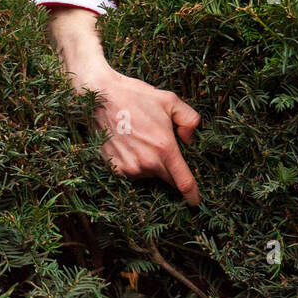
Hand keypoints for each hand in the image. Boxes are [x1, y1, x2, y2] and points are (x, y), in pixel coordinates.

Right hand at [49, 6, 202, 204]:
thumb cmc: (137, 96)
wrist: (101, 97)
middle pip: (166, 177)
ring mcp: (128, 168)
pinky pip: (131, 172)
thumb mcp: (171, 100)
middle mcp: (147, 163)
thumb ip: (190, 120)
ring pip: (148, 174)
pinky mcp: (113, 169)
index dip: (192, 194)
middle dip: (170, 169)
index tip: (196, 201)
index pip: (183, 181)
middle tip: (161, 147)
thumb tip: (189, 140)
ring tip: (142, 139)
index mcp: (165, 148)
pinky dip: (135, 163)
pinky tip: (130, 144)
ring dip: (150, 164)